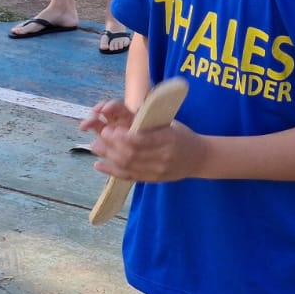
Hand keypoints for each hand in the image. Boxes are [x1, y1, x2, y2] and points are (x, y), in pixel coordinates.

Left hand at [82, 103, 201, 184]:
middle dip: (112, 145)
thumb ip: (148, 121)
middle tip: (100, 135)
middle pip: (132, 154)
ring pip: (128, 166)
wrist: (199, 158)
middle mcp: (163, 156)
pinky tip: (99, 165)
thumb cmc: (182, 135)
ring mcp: (158, 170)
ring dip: (109, 156)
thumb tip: (122, 114)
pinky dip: (112, 171)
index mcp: (168, 138)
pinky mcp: (152, 179)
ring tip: (95, 147)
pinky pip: (129, 176)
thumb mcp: (169, 124)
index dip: (123, 137)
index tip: (111, 129)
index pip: (142, 140)